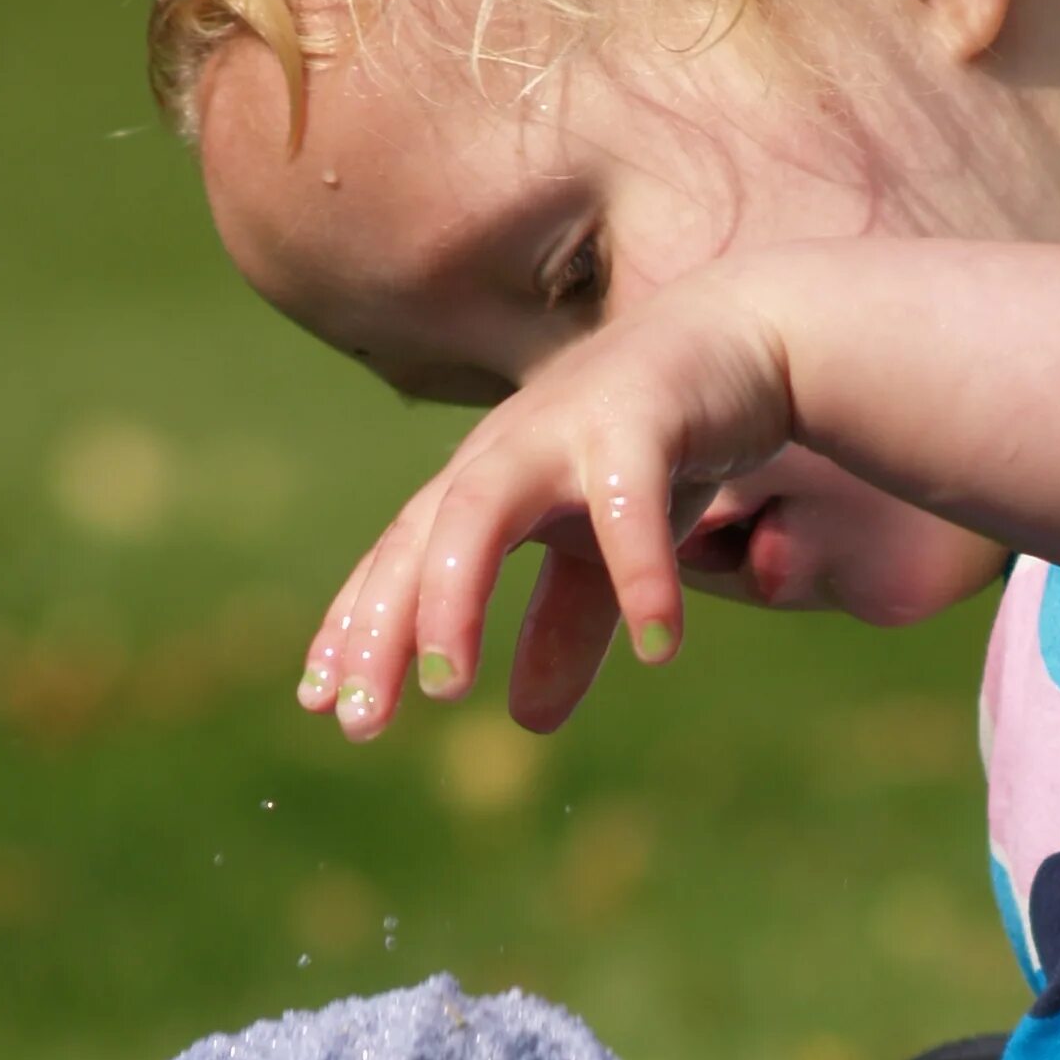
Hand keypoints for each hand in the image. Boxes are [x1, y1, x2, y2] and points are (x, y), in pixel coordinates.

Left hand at [297, 269, 793, 736]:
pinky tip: (657, 646)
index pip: (400, 558)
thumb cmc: (651, 446)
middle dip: (381, 627)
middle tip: (359, 721)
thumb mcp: (599, 551)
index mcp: (481, 482)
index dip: (358, 627)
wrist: (738, 338)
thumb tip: (528, 721)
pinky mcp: (641, 419)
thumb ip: (563, 629)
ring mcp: (564, 430)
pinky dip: (641, 571)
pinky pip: (629, 504)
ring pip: (481, 510)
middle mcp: (503, 453)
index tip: (322, 703)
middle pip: (419, 539)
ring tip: (446, 686)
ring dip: (452, 594)